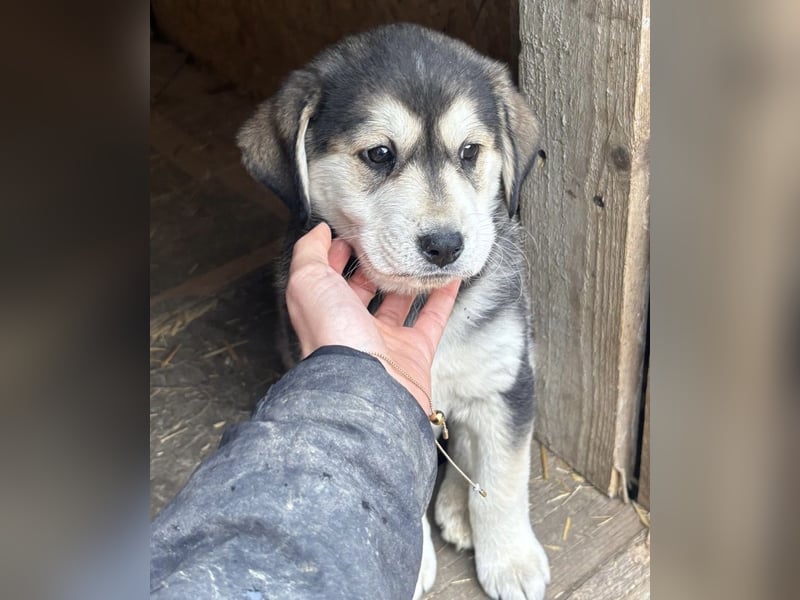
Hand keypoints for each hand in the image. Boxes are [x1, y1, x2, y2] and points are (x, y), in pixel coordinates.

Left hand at [286, 223, 459, 411]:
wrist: (367, 386)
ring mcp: (384, 342)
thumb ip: (309, 253)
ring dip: (408, 282)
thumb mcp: (307, 282)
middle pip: (363, 294)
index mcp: (324, 313)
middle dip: (373, 268)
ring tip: (419, 257)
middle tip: (388, 242)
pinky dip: (443, 299)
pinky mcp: (414, 353)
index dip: (337, 256)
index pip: (328, 279)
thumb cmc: (334, 338)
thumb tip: (317, 233)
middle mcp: (352, 329)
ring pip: (398, 306)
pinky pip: (432, 320)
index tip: (351, 234)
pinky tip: (450, 279)